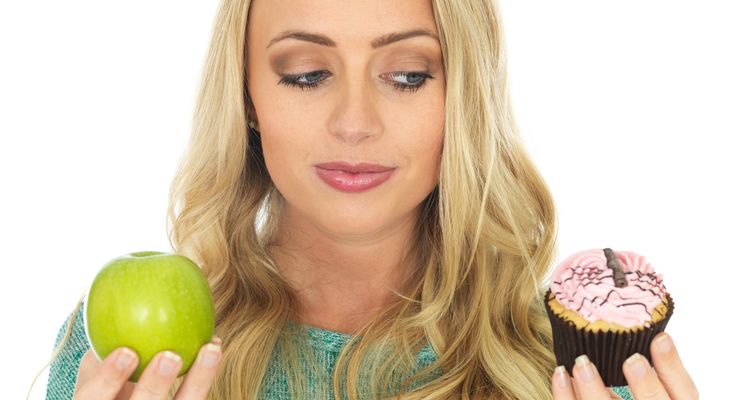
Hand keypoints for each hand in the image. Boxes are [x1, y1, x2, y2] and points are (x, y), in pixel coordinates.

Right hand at [73, 337, 221, 399]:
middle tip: (170, 355)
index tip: (126, 351)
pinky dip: (206, 374)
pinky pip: (197, 399)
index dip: (108, 379)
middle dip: (155, 385)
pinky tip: (213, 346)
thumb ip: (95, 351)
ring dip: (200, 379)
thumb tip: (96, 301)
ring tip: (211, 348)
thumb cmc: (106, 392)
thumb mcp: (93, 379)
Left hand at [551, 332, 698, 398]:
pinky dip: (565, 394)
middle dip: (645, 384)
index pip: (685, 391)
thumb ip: (647, 363)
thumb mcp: (650, 381)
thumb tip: (631, 320)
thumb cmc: (636, 392)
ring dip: (593, 389)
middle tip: (632, 360)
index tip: (660, 338)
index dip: (673, 366)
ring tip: (582, 363)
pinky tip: (560, 374)